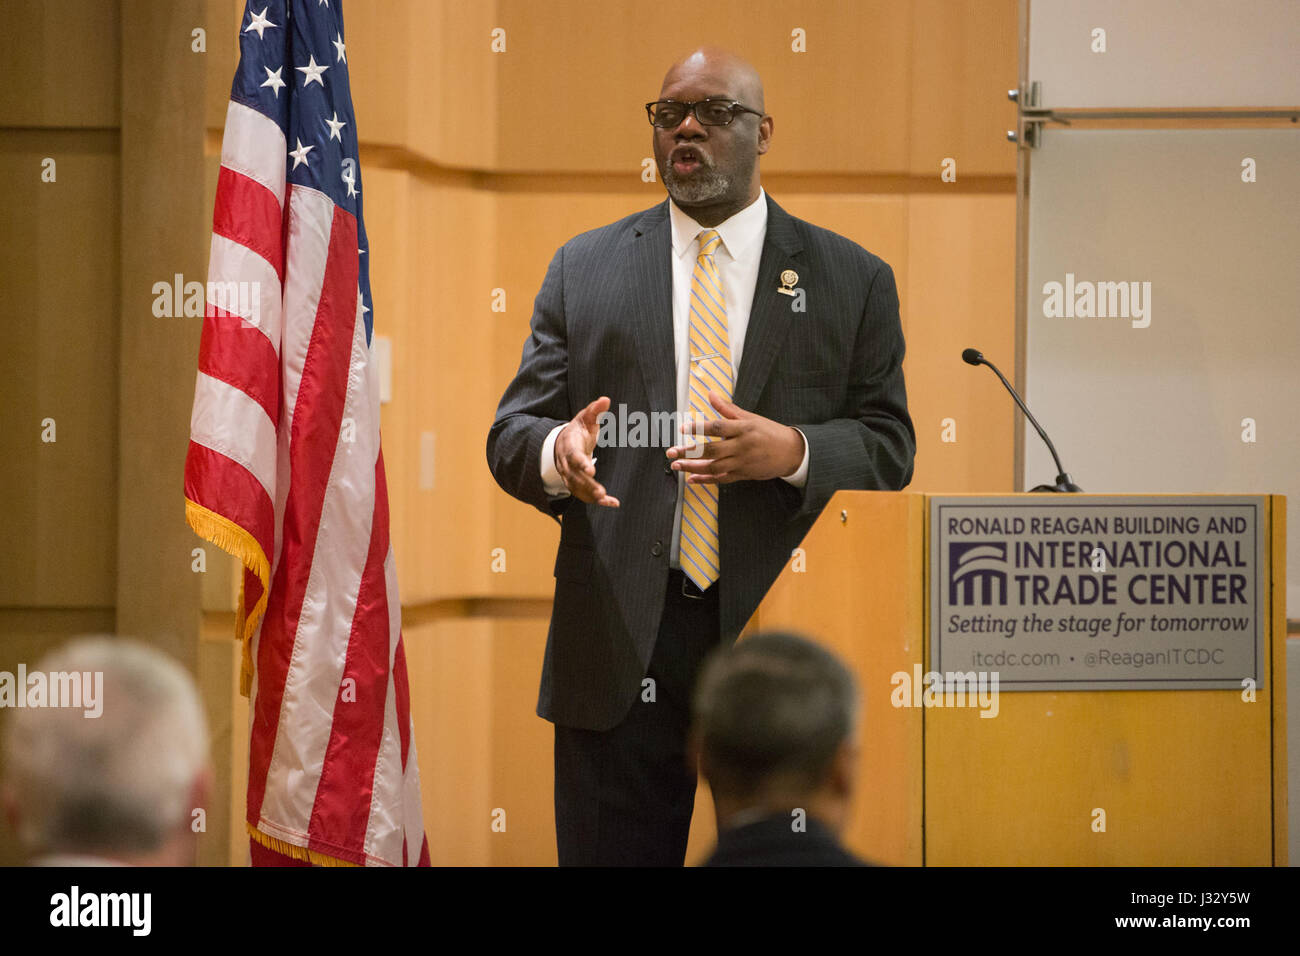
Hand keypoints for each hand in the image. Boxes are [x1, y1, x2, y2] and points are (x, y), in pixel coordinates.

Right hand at [555, 396, 619, 506]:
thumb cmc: (578, 431)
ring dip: (591, 495)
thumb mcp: (585, 418)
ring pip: (578, 489)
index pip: (574, 456)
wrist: (561, 444)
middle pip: (575, 477)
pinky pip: (584, 495)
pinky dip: (597, 501)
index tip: (591, 470)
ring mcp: (569, 476)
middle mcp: (567, 464)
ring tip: (605, 499)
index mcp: (569, 447)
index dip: (581, 463)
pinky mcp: (576, 485)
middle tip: (600, 492)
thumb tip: (605, 400)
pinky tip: (612, 503)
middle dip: (587, 485)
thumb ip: (594, 410)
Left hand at [665, 393, 804, 483]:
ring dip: (693, 468)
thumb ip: (727, 408)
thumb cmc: (768, 432)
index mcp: (744, 428)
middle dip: (689, 452)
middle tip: (671, 452)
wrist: (791, 452)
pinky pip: (721, 479)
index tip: (683, 429)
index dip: (699, 428)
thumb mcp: (750, 417)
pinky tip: (691, 479)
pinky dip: (706, 480)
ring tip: (676, 466)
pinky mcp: (743, 475)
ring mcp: (742, 462)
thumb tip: (710, 394)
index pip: (718, 427)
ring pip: (714, 467)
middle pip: (712, 450)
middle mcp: (742, 446)